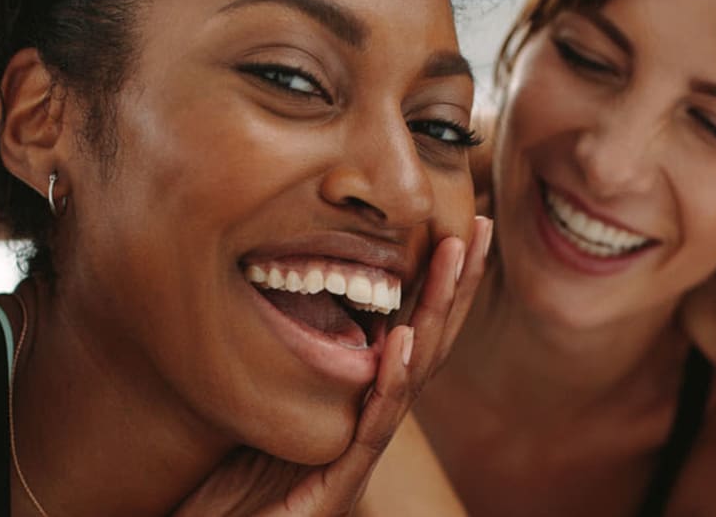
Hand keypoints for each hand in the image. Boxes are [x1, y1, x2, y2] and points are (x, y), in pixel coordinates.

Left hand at [172, 216, 493, 515]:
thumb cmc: (235, 488)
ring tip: (454, 260)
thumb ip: (293, 364)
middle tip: (481, 227)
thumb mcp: (267, 407)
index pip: (409, 333)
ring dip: (435, 314)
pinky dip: (392, 381)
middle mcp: (371, 429)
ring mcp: (361, 458)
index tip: (461, 228)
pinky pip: (374, 426)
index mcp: (360, 407)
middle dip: (456, 287)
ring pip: (412, 377)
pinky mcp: (340, 487)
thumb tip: (293, 292)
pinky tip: (403, 339)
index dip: (438, 285)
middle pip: (426, 346)